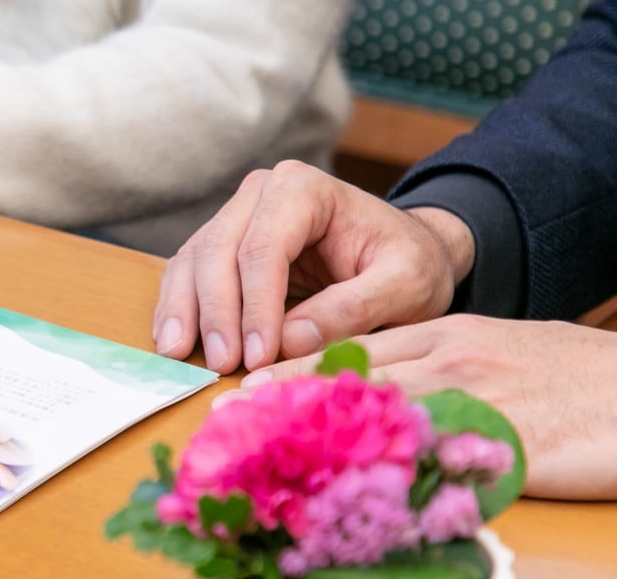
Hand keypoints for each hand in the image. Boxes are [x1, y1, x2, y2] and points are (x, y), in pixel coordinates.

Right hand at [153, 161, 473, 373]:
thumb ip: (354, 308)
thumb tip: (291, 339)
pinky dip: (180, 308)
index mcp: (304, 189)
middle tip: (222, 364)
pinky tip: (174, 341)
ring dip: (187, 311)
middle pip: (219, 251)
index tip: (258, 356)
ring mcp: (237, 216)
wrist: (408, 253)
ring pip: (194, 261)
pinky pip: (190, 273)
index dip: (256, 303)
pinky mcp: (224, 244)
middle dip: (217, 311)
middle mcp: (260, 193)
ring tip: (180, 355)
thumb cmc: (410, 264)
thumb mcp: (405, 287)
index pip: (264, 246)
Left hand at [225, 316, 616, 499]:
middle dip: (292, 399)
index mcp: (448, 334)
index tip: (253, 385)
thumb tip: (392, 386)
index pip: (357, 347)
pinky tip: (349, 481)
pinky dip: (388, 468)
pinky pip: (435, 455)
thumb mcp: (502, 348)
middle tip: (237, 419)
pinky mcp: (503, 441)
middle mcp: (451, 359)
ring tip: (270, 448)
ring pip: (379, 411)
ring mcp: (476, 398)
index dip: (299, 367)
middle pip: (354, 376)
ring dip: (323, 431)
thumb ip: (444, 360)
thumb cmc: (578, 373)